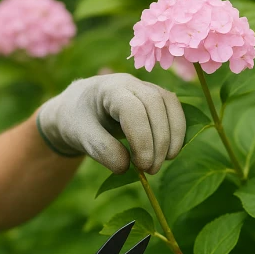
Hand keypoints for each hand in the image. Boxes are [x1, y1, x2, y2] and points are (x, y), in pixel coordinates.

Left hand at [36, 73, 186, 174]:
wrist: (77, 107)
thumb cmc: (77, 121)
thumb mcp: (80, 137)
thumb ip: (101, 150)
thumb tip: (126, 166)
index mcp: (108, 89)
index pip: (133, 110)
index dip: (142, 139)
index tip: (141, 166)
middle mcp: (130, 83)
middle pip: (155, 105)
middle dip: (159, 140)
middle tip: (151, 170)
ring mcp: (145, 87)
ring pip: (170, 104)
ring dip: (172, 136)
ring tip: (162, 163)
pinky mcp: (155, 97)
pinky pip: (174, 109)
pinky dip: (177, 131)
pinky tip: (169, 152)